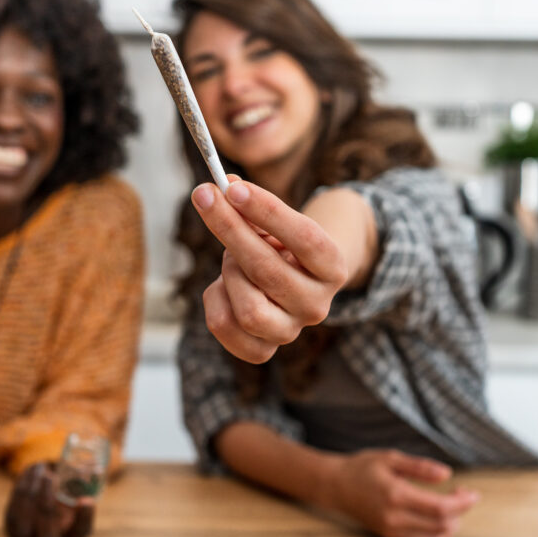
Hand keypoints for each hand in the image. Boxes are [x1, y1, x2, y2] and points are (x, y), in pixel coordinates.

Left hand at [4, 462, 94, 536]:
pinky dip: (21, 488)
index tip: (86, 499)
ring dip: (31, 492)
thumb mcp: (78, 492)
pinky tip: (31, 471)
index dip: (83, 521)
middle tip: (51, 478)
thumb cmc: (67, 496)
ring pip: (24, 525)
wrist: (41, 506)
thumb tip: (96, 468)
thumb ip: (85, 483)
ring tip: (41, 469)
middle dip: (47, 508)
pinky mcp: (12, 529)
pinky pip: (13, 512)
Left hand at [191, 179, 348, 363]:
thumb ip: (250, 204)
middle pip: (266, 270)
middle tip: (205, 196)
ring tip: (231, 257)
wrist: (291, 286)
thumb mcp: (275, 223)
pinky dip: (215, 297)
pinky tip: (224, 285)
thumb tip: (222, 186)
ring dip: (228, 271)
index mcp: (333, 269)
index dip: (268, 211)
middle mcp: (317, 306)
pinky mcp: (262, 350)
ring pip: (247, 307)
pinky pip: (224, 325)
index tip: (233, 187)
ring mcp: (290, 332)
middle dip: (230, 229)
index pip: (305, 238)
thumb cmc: (282, 246)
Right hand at [321, 449, 478, 536]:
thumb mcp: (391, 458)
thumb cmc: (363, 468)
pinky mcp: (390, 536)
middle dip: (461, 511)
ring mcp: (392, 530)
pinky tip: (439, 517)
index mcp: (396, 495)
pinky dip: (439, 533)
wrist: (335, 486)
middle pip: (442, 525)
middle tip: (463, 493)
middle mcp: (394, 518)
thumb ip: (420, 467)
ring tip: (452, 505)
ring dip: (452, 524)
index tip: (473, 493)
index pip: (440, 508)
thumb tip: (447, 474)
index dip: (463, 503)